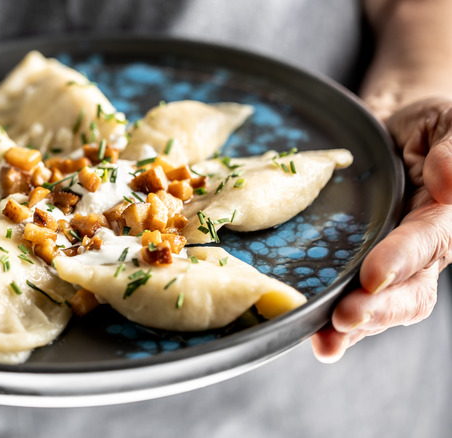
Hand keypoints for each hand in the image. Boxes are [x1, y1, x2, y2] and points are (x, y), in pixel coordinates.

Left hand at [312, 98, 451, 361]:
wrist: (389, 133)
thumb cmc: (425, 128)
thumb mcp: (444, 123)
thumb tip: (447, 178)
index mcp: (445, 215)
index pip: (428, 242)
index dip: (402, 259)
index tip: (373, 275)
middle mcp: (425, 248)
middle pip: (411, 290)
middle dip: (379, 308)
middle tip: (344, 317)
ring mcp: (397, 264)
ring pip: (386, 306)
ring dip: (358, 326)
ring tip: (328, 338)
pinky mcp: (367, 270)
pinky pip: (360, 303)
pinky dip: (342, 329)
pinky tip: (322, 343)